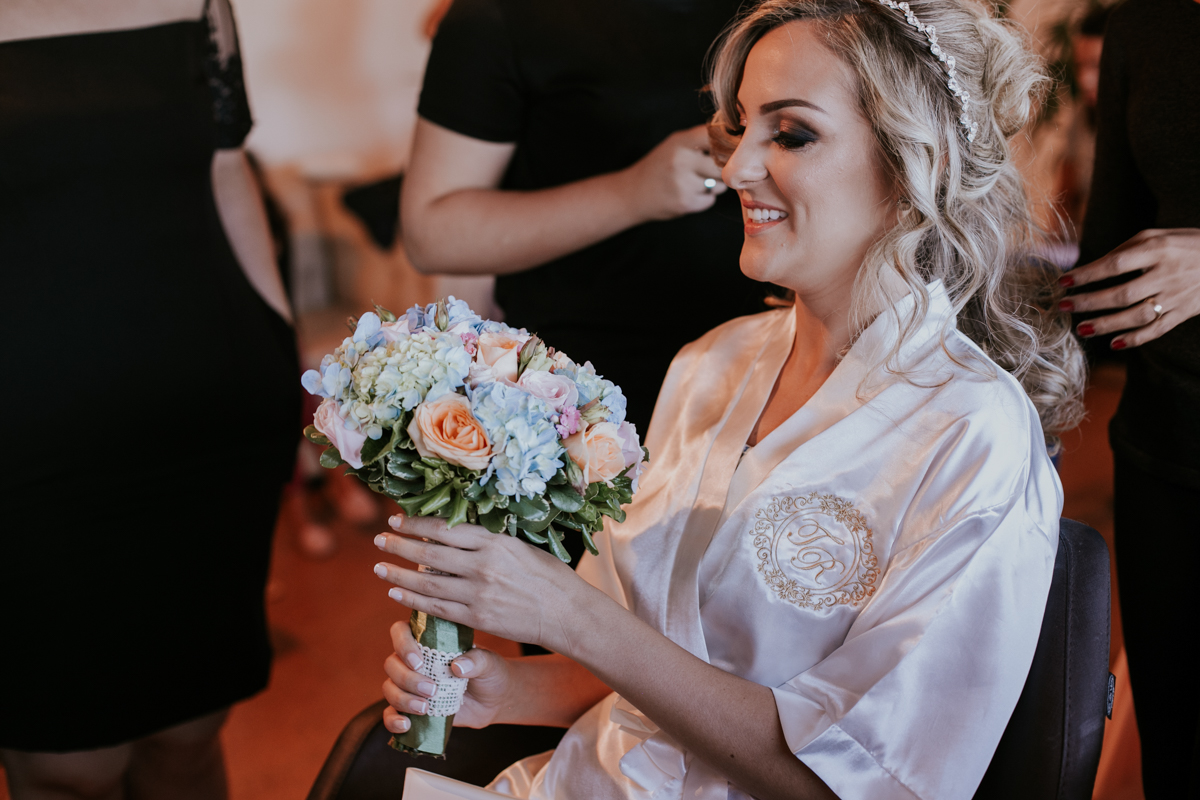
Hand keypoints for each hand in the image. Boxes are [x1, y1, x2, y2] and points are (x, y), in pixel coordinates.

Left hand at [372, 514, 590, 656]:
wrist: (566, 612)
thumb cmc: (548, 576)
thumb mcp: (520, 547)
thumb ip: (488, 542)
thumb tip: (454, 534)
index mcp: (494, 542)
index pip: (444, 529)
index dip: (415, 524)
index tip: (397, 520)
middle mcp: (482, 565)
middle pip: (429, 554)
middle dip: (398, 546)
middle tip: (379, 540)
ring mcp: (478, 593)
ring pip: (427, 582)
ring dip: (398, 574)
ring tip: (379, 568)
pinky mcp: (477, 617)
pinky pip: (436, 608)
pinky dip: (413, 599)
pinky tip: (397, 593)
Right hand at [382, 619, 512, 732]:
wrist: (495, 700)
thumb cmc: (490, 672)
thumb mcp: (489, 663)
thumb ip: (477, 660)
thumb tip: (457, 666)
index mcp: (428, 640)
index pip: (400, 632)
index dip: (403, 644)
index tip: (419, 662)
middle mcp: (413, 661)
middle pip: (391, 664)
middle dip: (407, 678)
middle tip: (432, 690)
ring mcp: (410, 686)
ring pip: (389, 689)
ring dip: (402, 700)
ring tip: (425, 708)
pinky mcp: (412, 709)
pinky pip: (390, 715)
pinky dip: (392, 721)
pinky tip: (406, 725)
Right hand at [621, 124, 727, 221]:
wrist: (633, 193)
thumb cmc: (660, 166)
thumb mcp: (675, 145)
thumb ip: (701, 140)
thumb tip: (737, 136)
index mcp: (680, 142)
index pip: (716, 136)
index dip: (728, 142)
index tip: (731, 147)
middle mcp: (682, 161)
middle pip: (723, 164)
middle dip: (721, 168)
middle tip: (711, 169)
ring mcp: (683, 183)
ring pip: (719, 184)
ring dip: (713, 184)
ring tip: (694, 182)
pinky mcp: (686, 203)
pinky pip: (710, 199)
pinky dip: (704, 198)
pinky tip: (688, 194)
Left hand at [1061, 228, 1199, 348]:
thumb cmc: (1184, 244)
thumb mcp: (1157, 236)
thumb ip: (1126, 250)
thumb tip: (1091, 267)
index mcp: (1158, 250)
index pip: (1116, 264)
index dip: (1088, 274)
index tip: (1064, 281)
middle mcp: (1167, 274)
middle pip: (1122, 293)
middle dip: (1089, 302)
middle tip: (1063, 306)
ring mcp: (1176, 296)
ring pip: (1137, 316)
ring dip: (1106, 325)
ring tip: (1081, 329)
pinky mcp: (1184, 312)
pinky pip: (1157, 330)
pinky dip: (1135, 339)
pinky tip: (1114, 344)